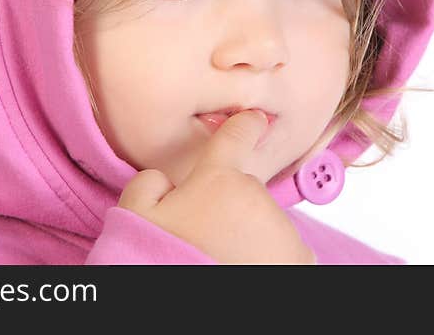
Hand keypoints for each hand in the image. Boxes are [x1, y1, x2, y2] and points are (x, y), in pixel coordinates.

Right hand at [118, 110, 316, 264]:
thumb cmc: (162, 261)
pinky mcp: (299, 260)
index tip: (255, 119)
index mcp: (218, 179)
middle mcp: (257, 197)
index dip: (246, 125)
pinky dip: (271, 259)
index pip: (236, 136)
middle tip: (203, 238)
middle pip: (245, 191)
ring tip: (221, 261)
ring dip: (249, 236)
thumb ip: (148, 184)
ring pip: (265, 222)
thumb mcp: (135, 217)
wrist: (192, 313)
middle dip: (228, 208)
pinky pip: (285, 250)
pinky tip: (244, 270)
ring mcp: (282, 229)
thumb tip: (162, 178)